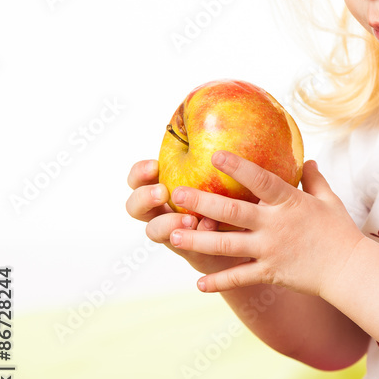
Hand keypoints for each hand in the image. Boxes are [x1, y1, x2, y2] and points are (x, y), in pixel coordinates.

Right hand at [125, 158, 243, 277]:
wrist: (243, 225)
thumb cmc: (224, 186)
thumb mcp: (214, 168)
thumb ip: (207, 154)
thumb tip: (209, 128)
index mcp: (160, 186)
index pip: (138, 178)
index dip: (140, 172)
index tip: (154, 165)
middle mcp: (160, 210)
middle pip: (134, 207)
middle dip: (144, 198)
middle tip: (162, 192)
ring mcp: (172, 232)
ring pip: (154, 231)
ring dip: (168, 223)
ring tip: (189, 218)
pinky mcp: (190, 250)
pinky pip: (186, 246)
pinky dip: (197, 236)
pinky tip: (211, 227)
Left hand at [167, 151, 364, 295]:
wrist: (350, 270)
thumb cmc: (340, 231)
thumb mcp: (329, 199)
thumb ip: (314, 179)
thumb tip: (307, 160)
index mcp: (289, 202)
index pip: (260, 180)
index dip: (237, 167)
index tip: (215, 154)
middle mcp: (275, 225)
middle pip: (232, 212)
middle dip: (202, 202)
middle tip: (177, 194)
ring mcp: (270, 250)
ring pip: (227, 245)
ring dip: (198, 241)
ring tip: (172, 236)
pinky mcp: (270, 273)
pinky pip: (240, 277)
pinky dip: (219, 281)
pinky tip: (198, 282)